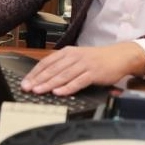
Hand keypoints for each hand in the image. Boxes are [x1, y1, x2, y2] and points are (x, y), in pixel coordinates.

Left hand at [20, 42, 144, 95]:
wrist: (120, 56)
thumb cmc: (97, 60)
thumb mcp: (78, 58)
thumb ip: (64, 66)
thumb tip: (45, 78)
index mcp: (68, 52)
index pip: (47, 62)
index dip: (35, 73)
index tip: (25, 82)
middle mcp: (75, 57)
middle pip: (53, 69)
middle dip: (38, 80)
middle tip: (27, 88)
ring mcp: (85, 64)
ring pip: (63, 75)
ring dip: (49, 84)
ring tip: (38, 91)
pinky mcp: (94, 73)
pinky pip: (78, 81)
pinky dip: (68, 87)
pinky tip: (59, 92)